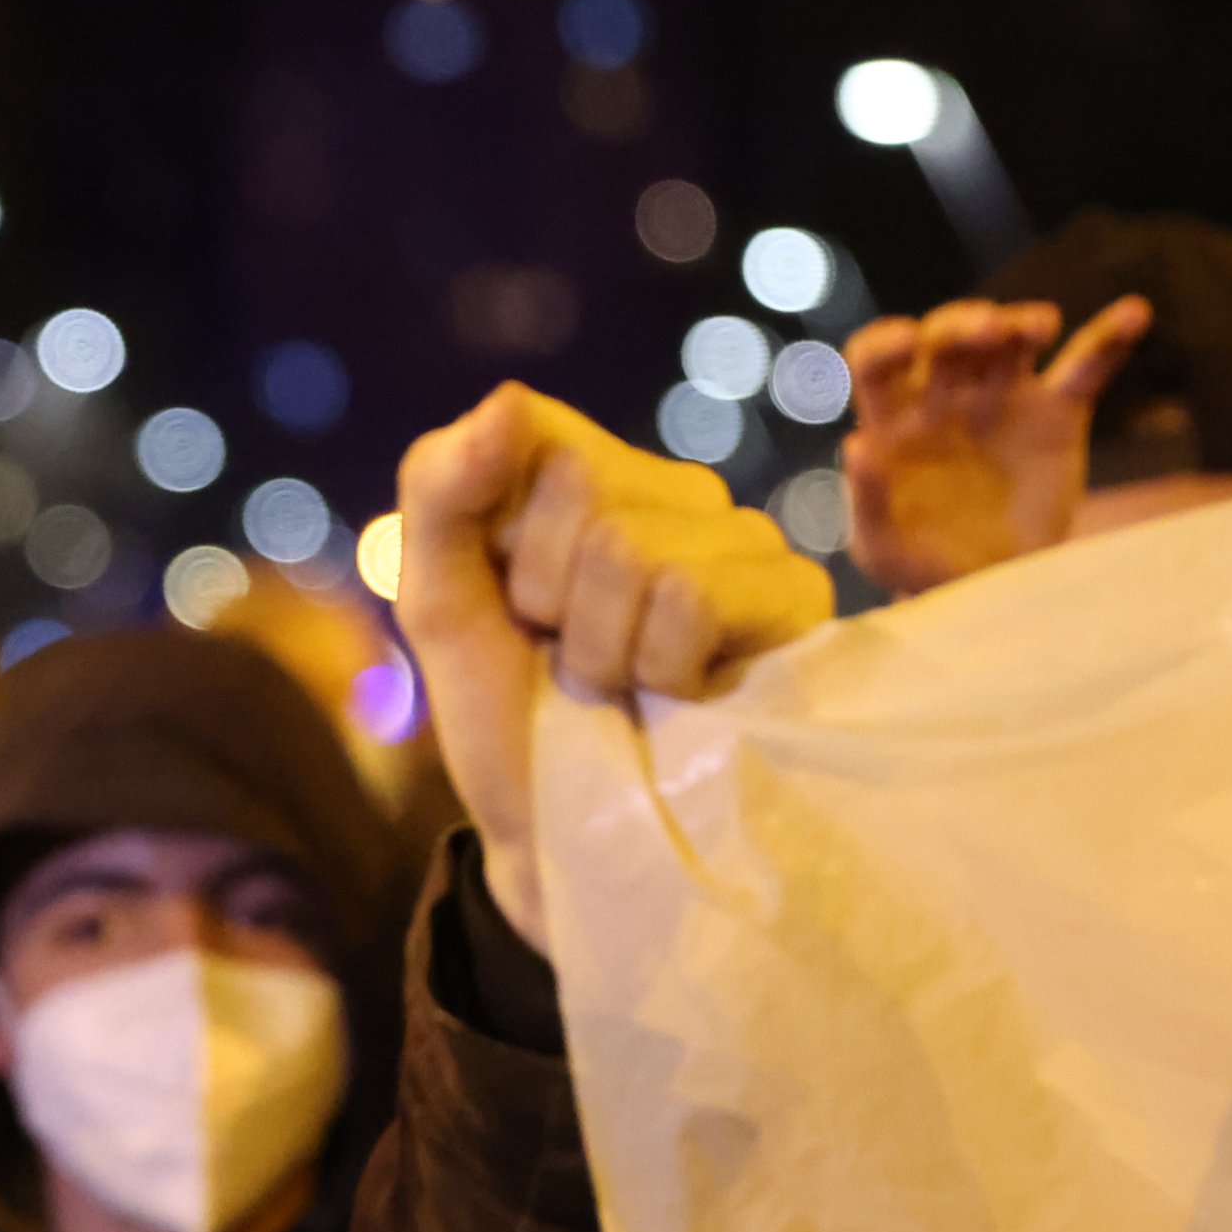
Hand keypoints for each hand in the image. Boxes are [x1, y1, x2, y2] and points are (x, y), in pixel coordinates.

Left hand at [393, 383, 828, 957]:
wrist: (558, 833)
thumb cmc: (504, 718)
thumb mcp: (438, 604)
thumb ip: (443, 491)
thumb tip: (508, 398)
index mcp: (585, 473)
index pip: (532, 425)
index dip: (497, 533)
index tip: (505, 601)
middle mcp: (672, 492)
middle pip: (585, 486)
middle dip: (548, 598)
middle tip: (567, 656)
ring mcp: (740, 538)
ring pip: (638, 548)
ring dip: (602, 647)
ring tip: (620, 683)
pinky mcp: (793, 593)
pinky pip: (694, 593)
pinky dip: (658, 664)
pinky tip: (676, 692)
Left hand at [837, 295, 1149, 594]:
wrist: (994, 593)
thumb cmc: (923, 568)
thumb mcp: (882, 551)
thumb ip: (865, 502)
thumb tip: (856, 448)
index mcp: (893, 420)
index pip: (876, 359)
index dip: (887, 343)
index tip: (904, 343)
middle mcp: (944, 397)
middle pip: (947, 338)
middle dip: (963, 325)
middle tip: (987, 332)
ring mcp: (1002, 400)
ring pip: (1010, 341)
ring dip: (1023, 321)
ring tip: (1040, 327)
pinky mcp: (1057, 415)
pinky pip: (1085, 367)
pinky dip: (1110, 338)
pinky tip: (1135, 314)